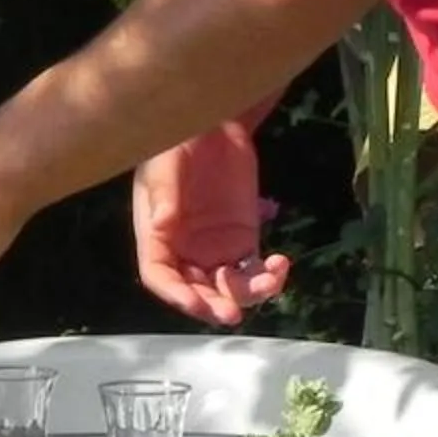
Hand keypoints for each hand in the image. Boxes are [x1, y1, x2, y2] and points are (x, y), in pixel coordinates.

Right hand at [131, 126, 289, 325]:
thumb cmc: (177, 140)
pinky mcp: (244, 240)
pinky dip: (269, 276)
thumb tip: (162, 225)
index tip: (197, 303)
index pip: (160, 276)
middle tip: (232, 313)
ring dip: (247, 294)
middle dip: (213, 305)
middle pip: (196, 290)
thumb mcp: (164, 162)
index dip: (176, 294)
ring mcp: (216, 248)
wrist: (213, 123)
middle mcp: (184, 249)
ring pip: (229, 287)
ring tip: (268, 281)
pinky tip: (280, 264)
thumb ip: (164, 194)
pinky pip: (255, 270)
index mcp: (157, 235)